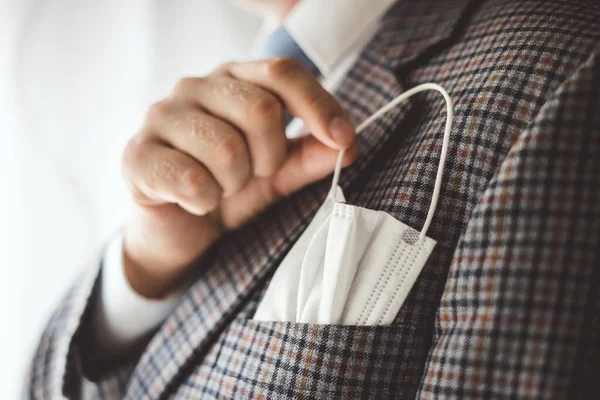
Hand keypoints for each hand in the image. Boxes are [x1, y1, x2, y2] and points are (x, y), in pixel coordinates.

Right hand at [121, 58, 357, 297]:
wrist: (177, 228)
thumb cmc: (227, 188)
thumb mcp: (278, 173)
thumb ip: (310, 154)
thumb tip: (347, 144)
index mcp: (232, 81)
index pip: (283, 72)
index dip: (319, 106)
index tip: (344, 140)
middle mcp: (194, 87)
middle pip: (260, 110)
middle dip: (269, 159)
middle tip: (254, 176)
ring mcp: (161, 117)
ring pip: (227, 148)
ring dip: (235, 183)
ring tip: (222, 189)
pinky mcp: (137, 155)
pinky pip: (192, 179)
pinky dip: (205, 201)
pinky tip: (195, 201)